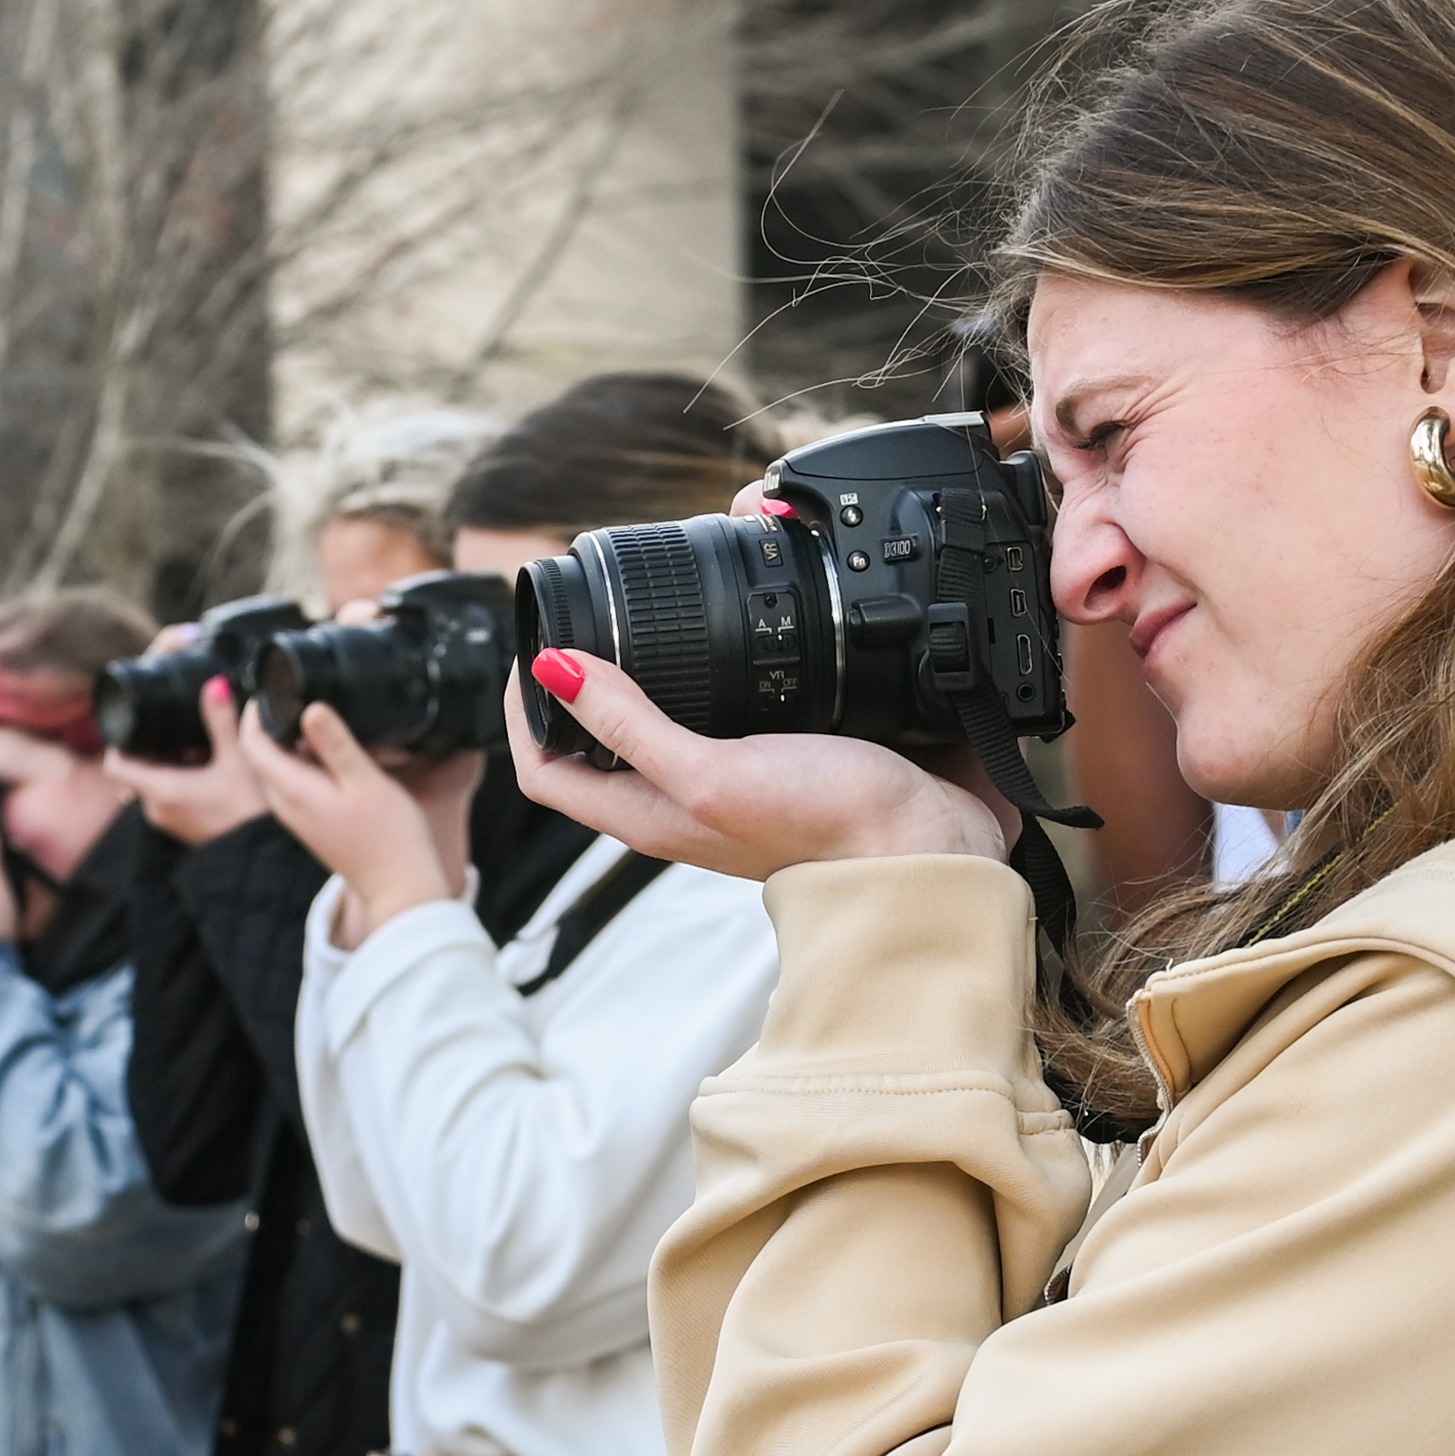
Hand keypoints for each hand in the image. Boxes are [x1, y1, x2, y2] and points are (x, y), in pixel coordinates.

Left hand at [107, 675, 270, 845]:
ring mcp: (168, 819)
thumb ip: (222, 720)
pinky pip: (168, 794)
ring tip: (200, 746)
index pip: (115, 764)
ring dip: (170, 761)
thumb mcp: (238, 758)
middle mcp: (156, 808)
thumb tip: (214, 685)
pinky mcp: (182, 824)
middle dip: (154, 746)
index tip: (135, 723)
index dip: (119, 741)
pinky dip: (180, 777)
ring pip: (154, 781)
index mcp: (159, 790)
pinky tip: (209, 766)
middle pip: (137, 769)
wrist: (266, 855)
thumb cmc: (250, 811)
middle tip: (180, 728)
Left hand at [238, 700, 471, 945]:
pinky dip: (307, 764)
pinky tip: (336, 756)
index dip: (254, 713)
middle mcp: (286, 806)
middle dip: (272, 724)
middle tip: (298, 695)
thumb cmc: (390, 837)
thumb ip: (335, 742)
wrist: (402, 890)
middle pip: (261, 755)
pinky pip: (298, 785)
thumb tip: (310, 707)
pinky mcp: (313, 825)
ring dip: (293, 744)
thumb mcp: (366, 779)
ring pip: (280, 769)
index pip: (252, 744)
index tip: (272, 688)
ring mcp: (298, 818)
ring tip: (322, 719)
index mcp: (291, 791)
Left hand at [505, 653, 1002, 879]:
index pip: (545, 772)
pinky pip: (733, 703)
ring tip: (646, 607)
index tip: (530, 647)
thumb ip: (631, 726)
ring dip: (648, 663)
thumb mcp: (709, 774)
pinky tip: (734, 629)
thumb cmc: (824, 828)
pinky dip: (720, 663)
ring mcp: (735, 773)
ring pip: (665, 713)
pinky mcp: (787, 751)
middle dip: (580, 676)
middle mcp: (682, 795)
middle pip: (599, 739)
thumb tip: (553, 669)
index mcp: (646, 812)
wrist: (931, 848)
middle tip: (583, 611)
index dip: (522, 713)